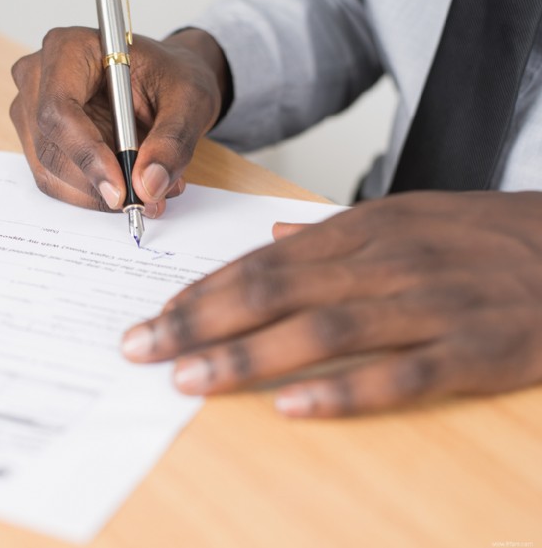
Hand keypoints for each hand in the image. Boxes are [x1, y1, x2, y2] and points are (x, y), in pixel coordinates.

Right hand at [10, 27, 229, 216]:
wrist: (166, 82)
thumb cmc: (172, 77)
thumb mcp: (190, 101)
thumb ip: (172, 142)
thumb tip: (148, 185)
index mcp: (69, 49)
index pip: (59, 110)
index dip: (87, 155)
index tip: (120, 190)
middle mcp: (38, 77)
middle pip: (51, 147)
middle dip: (97, 183)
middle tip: (146, 199)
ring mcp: (32, 110)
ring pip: (51, 171)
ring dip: (98, 193)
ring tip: (149, 189)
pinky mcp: (39, 140)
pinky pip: (56, 181)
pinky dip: (93, 193)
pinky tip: (128, 184)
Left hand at [121, 191, 541, 416]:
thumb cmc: (481, 236)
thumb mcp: (404, 216)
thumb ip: (333, 231)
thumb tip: (274, 234)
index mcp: (363, 230)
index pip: (262, 261)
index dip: (202, 290)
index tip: (153, 316)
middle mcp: (384, 263)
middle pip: (273, 291)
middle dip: (198, 321)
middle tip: (142, 348)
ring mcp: (428, 306)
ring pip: (321, 331)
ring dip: (248, 356)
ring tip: (189, 380)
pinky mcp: (472, 351)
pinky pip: (398, 375)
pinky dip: (342, 392)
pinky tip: (291, 408)